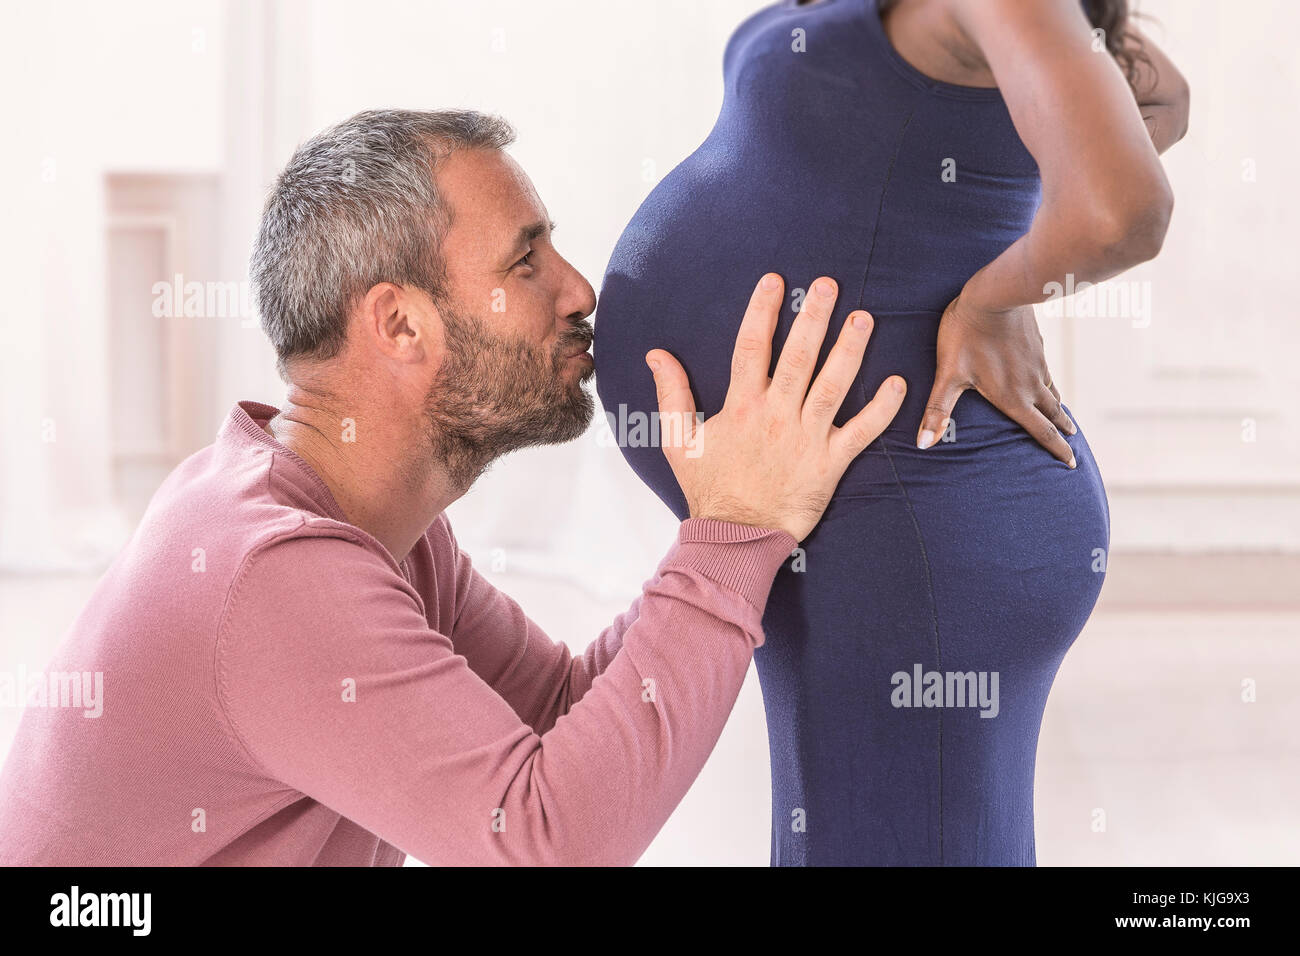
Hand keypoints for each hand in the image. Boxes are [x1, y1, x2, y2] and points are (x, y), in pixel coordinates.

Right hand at [646, 273, 905, 542]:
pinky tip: (897, 382)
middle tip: (828, 285)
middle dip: (814, 318)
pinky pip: (861, 431)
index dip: (762, 311)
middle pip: (798, 357)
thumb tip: (657, 354)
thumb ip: (671, 394)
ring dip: (850, 350)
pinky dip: (882, 409)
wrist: (736, 535)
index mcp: (741, 407)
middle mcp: (777, 416)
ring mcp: (807, 439)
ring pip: (833, 386)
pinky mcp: (830, 463)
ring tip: (864, 318)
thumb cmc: (708, 488)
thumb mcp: (678, 441)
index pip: (751, 347)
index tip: (775, 281)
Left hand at [918, 293, 1076, 466]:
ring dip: (1058, 409)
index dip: (1056, 449)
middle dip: (1063, 433)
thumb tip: (924, 444)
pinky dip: (1050, 385)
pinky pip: (1047, 372)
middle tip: (1073, 446)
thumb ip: (937, 411)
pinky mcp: (1037, 346)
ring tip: (1062, 418)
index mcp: (1013, 398)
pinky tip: (1045, 382)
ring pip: (1052, 392)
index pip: (1040, 431)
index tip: (1071, 464)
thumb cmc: (967, 335)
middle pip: (1052, 415)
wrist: (994, 293)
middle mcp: (1031, 385)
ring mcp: (1037, 364)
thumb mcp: (949, 375)